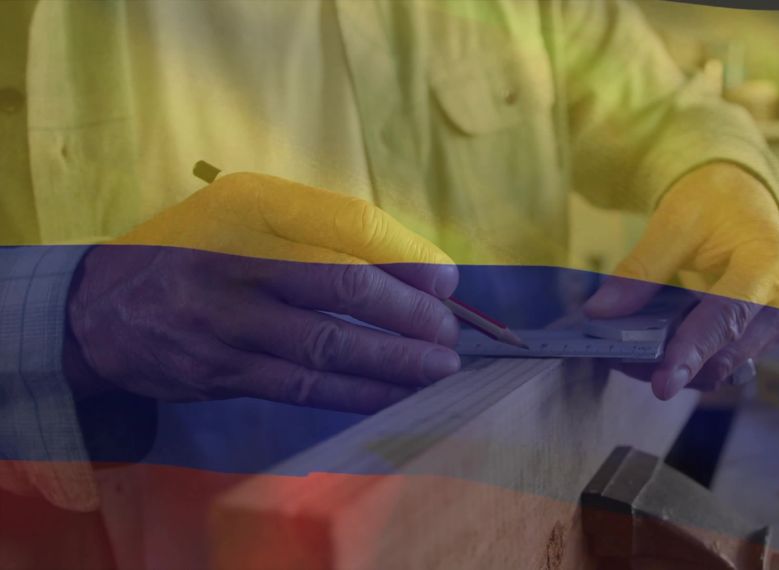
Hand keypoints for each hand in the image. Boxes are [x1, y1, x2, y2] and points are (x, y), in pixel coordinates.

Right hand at [63, 173, 460, 412]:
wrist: (101, 310)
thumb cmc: (198, 252)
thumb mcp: (248, 213)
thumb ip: (321, 229)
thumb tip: (412, 265)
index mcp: (253, 208)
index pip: (349, 227)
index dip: (407, 256)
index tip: (448, 282)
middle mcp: (239, 261)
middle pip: (344, 286)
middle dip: (409, 314)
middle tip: (450, 332)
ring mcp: (226, 323)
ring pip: (327, 345)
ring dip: (393, 362)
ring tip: (439, 369)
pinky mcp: (221, 373)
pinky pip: (301, 387)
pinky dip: (355, 394)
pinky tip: (394, 397)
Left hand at [584, 163, 778, 399]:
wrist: (745, 199)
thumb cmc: (715, 204)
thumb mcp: (674, 223)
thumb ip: (641, 269)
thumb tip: (600, 311)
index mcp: (771, 263)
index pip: (728, 315)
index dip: (693, 350)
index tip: (663, 383)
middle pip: (727, 351)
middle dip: (673, 364)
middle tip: (618, 360)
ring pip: (724, 365)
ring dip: (677, 368)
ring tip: (628, 357)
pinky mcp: (766, 336)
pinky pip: (724, 359)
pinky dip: (689, 361)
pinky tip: (653, 352)